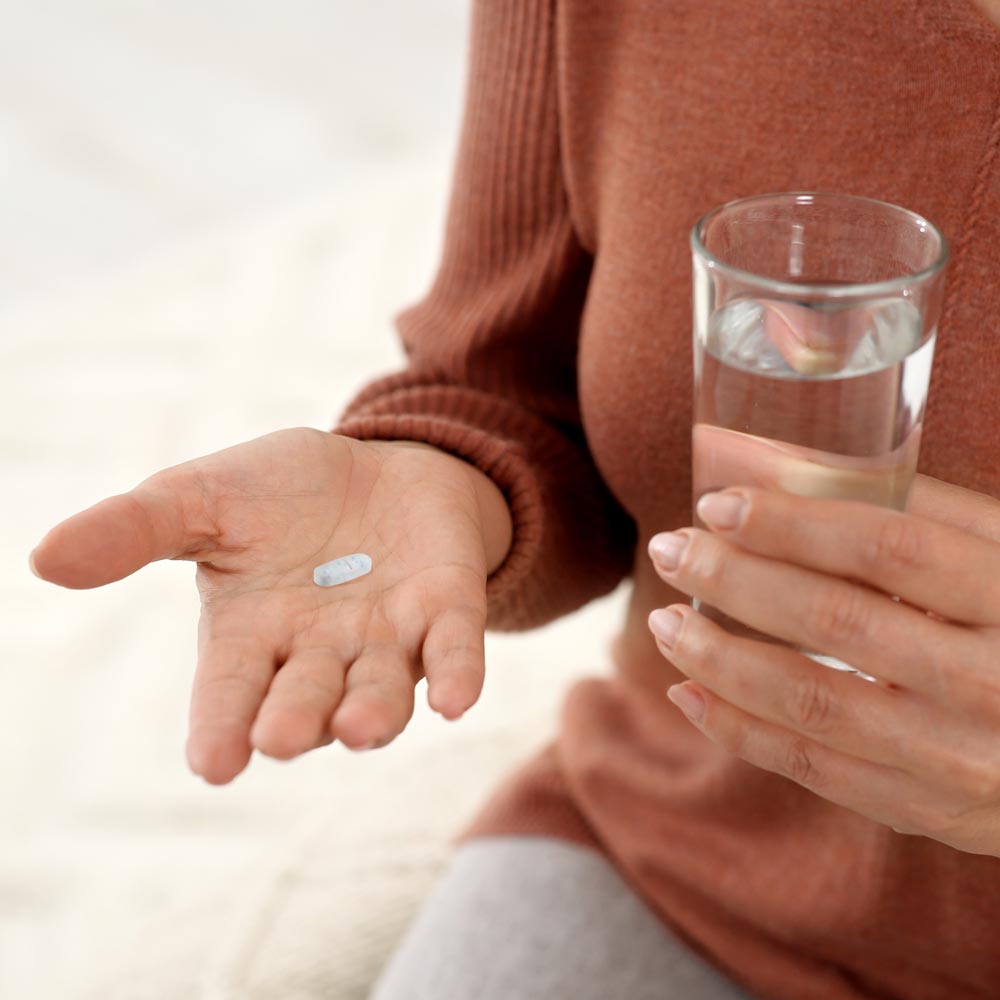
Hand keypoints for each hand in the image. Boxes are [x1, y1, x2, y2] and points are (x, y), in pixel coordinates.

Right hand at [31, 428, 511, 783]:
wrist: (376, 463)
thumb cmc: (280, 493)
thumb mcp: (202, 498)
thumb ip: (136, 530)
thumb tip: (43, 558)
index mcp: (252, 636)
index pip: (229, 694)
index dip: (221, 728)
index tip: (214, 764)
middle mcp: (319, 653)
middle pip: (306, 701)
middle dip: (295, 720)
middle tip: (281, 738)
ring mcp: (386, 638)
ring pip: (380, 690)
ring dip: (373, 711)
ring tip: (360, 726)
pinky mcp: (445, 609)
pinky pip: (452, 650)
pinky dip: (456, 674)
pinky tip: (458, 699)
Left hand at [646, 474, 999, 856]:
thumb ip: (914, 507)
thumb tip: (778, 464)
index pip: (888, 548)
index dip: (792, 522)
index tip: (718, 504)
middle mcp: (995, 679)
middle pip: (837, 621)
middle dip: (736, 580)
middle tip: (671, 550)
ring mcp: (964, 756)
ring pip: (813, 703)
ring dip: (720, 660)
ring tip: (664, 623)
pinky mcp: (933, 807)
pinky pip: (817, 769)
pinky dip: (739, 730)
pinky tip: (688, 693)